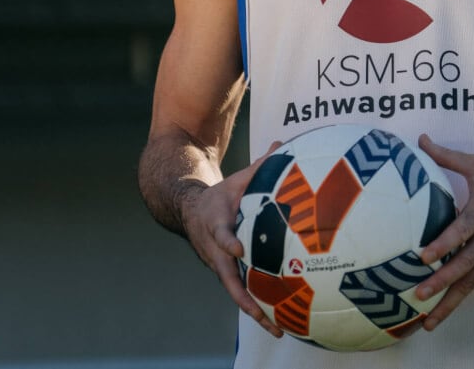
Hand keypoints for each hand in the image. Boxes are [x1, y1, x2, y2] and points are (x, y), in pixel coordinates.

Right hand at [180, 142, 283, 337]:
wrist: (189, 211)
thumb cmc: (221, 196)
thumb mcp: (237, 179)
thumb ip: (261, 166)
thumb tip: (284, 144)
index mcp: (215, 223)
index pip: (220, 233)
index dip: (228, 241)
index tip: (238, 247)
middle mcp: (215, 250)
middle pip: (228, 278)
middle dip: (244, 296)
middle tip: (262, 311)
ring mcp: (220, 265)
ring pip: (236, 292)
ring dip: (255, 311)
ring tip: (279, 329)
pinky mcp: (227, 274)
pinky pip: (244, 293)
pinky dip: (259, 308)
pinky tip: (281, 322)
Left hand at [415, 134, 473, 330]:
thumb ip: (447, 156)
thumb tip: (421, 139)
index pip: (462, 229)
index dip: (444, 243)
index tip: (423, 256)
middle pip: (464, 263)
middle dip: (441, 282)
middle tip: (418, 295)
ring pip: (471, 280)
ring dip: (449, 301)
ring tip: (428, 321)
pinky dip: (463, 295)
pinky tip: (445, 310)